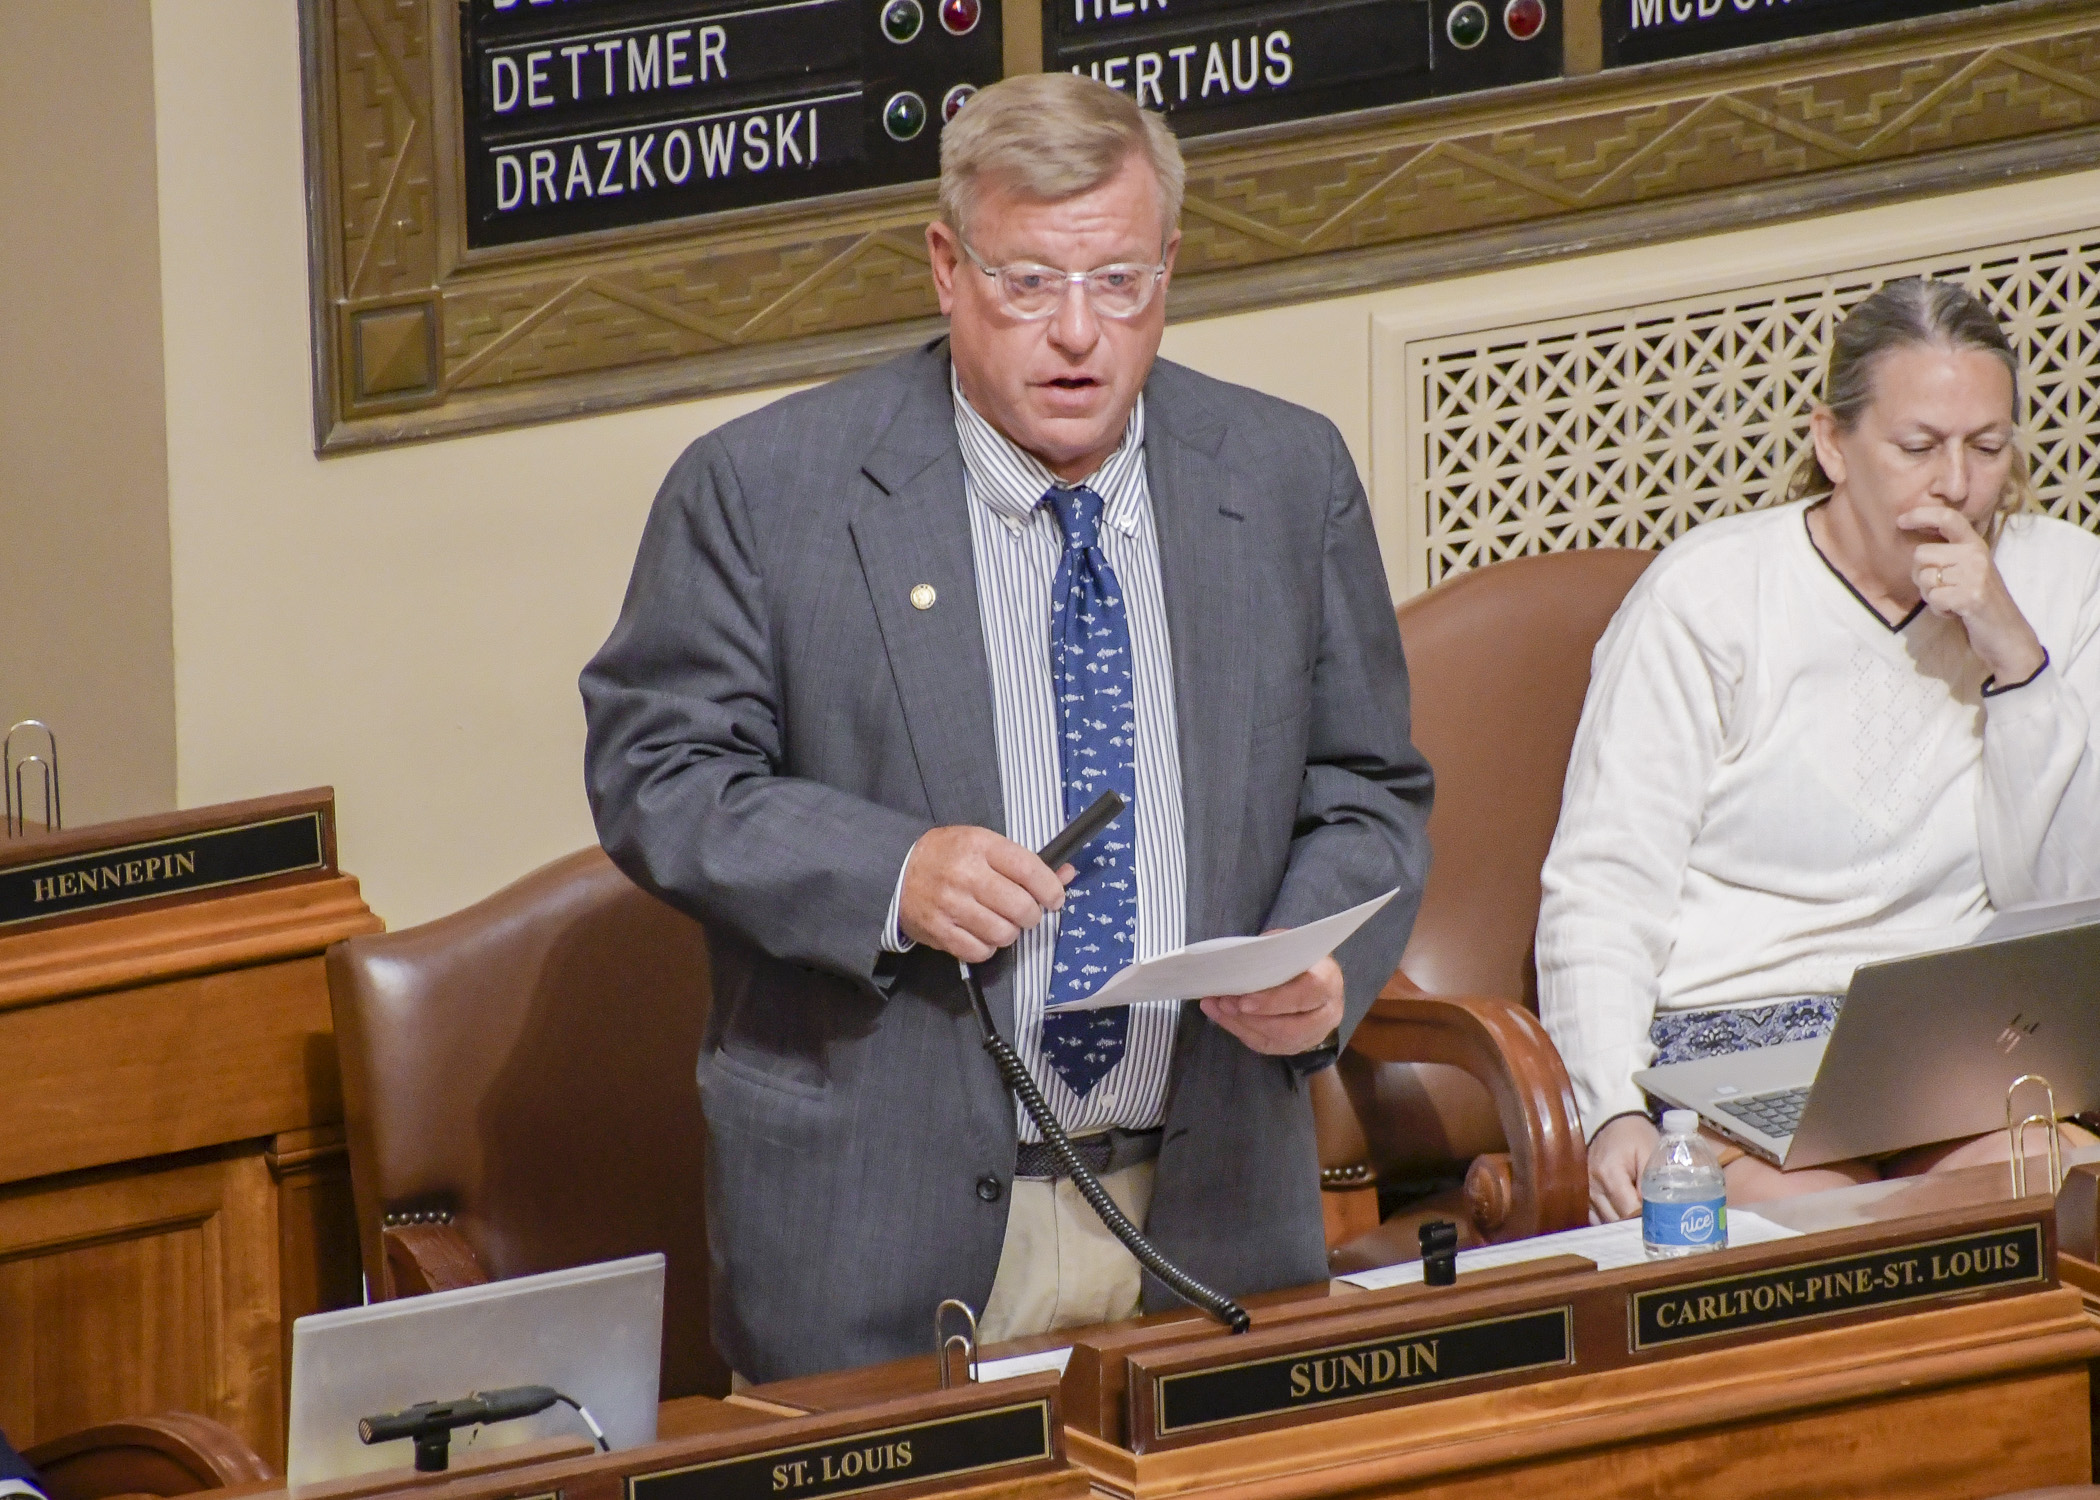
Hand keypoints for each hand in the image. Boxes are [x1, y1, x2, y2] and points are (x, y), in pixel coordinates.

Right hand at [899, 826, 1073, 962]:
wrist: (897, 871)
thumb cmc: (946, 856)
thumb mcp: (983, 844)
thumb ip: (1024, 861)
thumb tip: (1065, 875)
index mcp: (980, 846)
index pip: (1029, 870)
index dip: (1051, 889)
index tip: (1055, 898)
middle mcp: (966, 874)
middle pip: (1021, 907)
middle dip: (1031, 915)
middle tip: (1025, 912)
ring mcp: (951, 905)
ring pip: (1004, 934)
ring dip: (1009, 932)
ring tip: (999, 921)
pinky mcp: (939, 930)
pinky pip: (980, 951)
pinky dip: (987, 947)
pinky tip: (980, 933)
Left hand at [1198, 947, 1344, 1056]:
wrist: (1315, 980)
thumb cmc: (1299, 958)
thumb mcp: (1288, 945)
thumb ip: (1270, 953)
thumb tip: (1237, 959)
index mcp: (1329, 979)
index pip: (1307, 993)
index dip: (1275, 1000)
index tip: (1245, 1001)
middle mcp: (1327, 1012)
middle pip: (1291, 1026)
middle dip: (1253, 1018)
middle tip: (1224, 1002)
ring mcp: (1313, 1034)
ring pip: (1277, 1040)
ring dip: (1242, 1025)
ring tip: (1217, 1007)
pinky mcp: (1295, 1046)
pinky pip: (1266, 1045)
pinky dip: (1239, 1030)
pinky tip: (1220, 1016)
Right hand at [1588, 1114, 1657, 1223]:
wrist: (1612, 1122)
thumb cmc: (1635, 1136)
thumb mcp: (1650, 1152)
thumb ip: (1652, 1181)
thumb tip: (1653, 1210)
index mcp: (1609, 1173)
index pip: (1628, 1210)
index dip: (1646, 1219)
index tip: (1661, 1221)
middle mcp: (1592, 1186)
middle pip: (1615, 1220)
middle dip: (1635, 1225)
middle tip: (1656, 1224)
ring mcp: (1585, 1191)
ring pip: (1605, 1222)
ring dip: (1623, 1225)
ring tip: (1640, 1222)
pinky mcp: (1583, 1194)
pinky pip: (1595, 1218)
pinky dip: (1610, 1221)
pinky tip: (1623, 1218)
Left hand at [1902, 505, 2045, 684]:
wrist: (2008, 636)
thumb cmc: (1981, 604)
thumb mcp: (1969, 572)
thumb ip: (1950, 556)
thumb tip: (1916, 546)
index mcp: (1976, 545)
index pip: (1948, 518)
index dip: (1921, 515)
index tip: (1901, 521)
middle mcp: (1976, 555)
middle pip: (1921, 554)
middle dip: (1921, 576)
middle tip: (1942, 590)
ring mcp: (1975, 575)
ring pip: (1924, 578)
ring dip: (1931, 596)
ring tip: (1953, 602)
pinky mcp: (1970, 597)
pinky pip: (1933, 599)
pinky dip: (1939, 611)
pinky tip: (1957, 613)